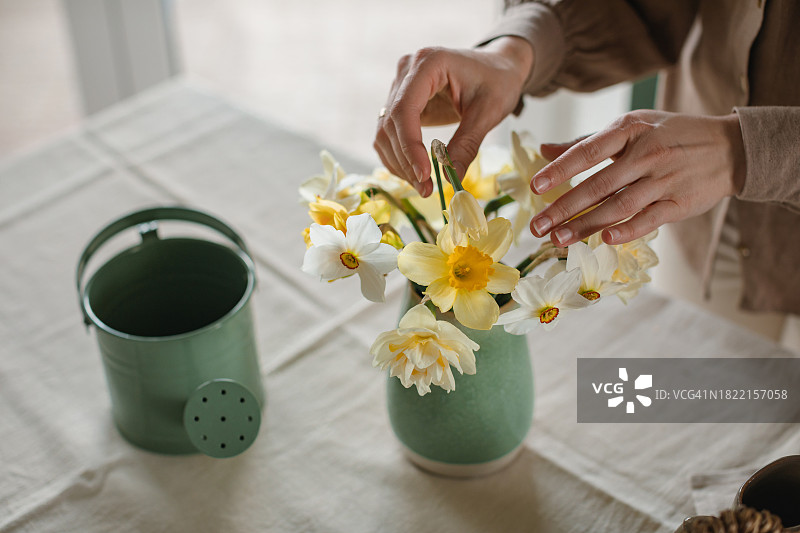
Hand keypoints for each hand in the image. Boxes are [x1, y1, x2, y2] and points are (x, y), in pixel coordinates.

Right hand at [374, 37, 532, 196]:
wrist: (498, 68)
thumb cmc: (497, 82)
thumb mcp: (489, 112)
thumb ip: (467, 144)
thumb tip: (449, 177)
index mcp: (429, 63)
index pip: (405, 108)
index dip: (410, 145)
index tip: (424, 175)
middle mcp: (407, 71)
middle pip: (391, 123)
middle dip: (406, 161)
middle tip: (427, 189)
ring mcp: (400, 86)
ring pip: (385, 132)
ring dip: (399, 163)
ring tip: (424, 186)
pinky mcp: (401, 102)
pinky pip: (389, 134)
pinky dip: (398, 157)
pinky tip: (416, 174)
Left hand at [529, 110, 745, 245]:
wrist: (730, 147)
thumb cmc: (669, 135)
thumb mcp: (631, 126)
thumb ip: (587, 141)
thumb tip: (544, 149)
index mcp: (630, 131)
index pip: (588, 151)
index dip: (560, 169)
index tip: (535, 186)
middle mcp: (646, 154)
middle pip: (598, 185)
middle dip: (564, 208)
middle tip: (537, 227)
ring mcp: (664, 180)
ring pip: (619, 206)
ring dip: (587, 226)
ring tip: (558, 240)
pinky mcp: (680, 203)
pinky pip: (650, 219)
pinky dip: (628, 230)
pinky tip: (606, 240)